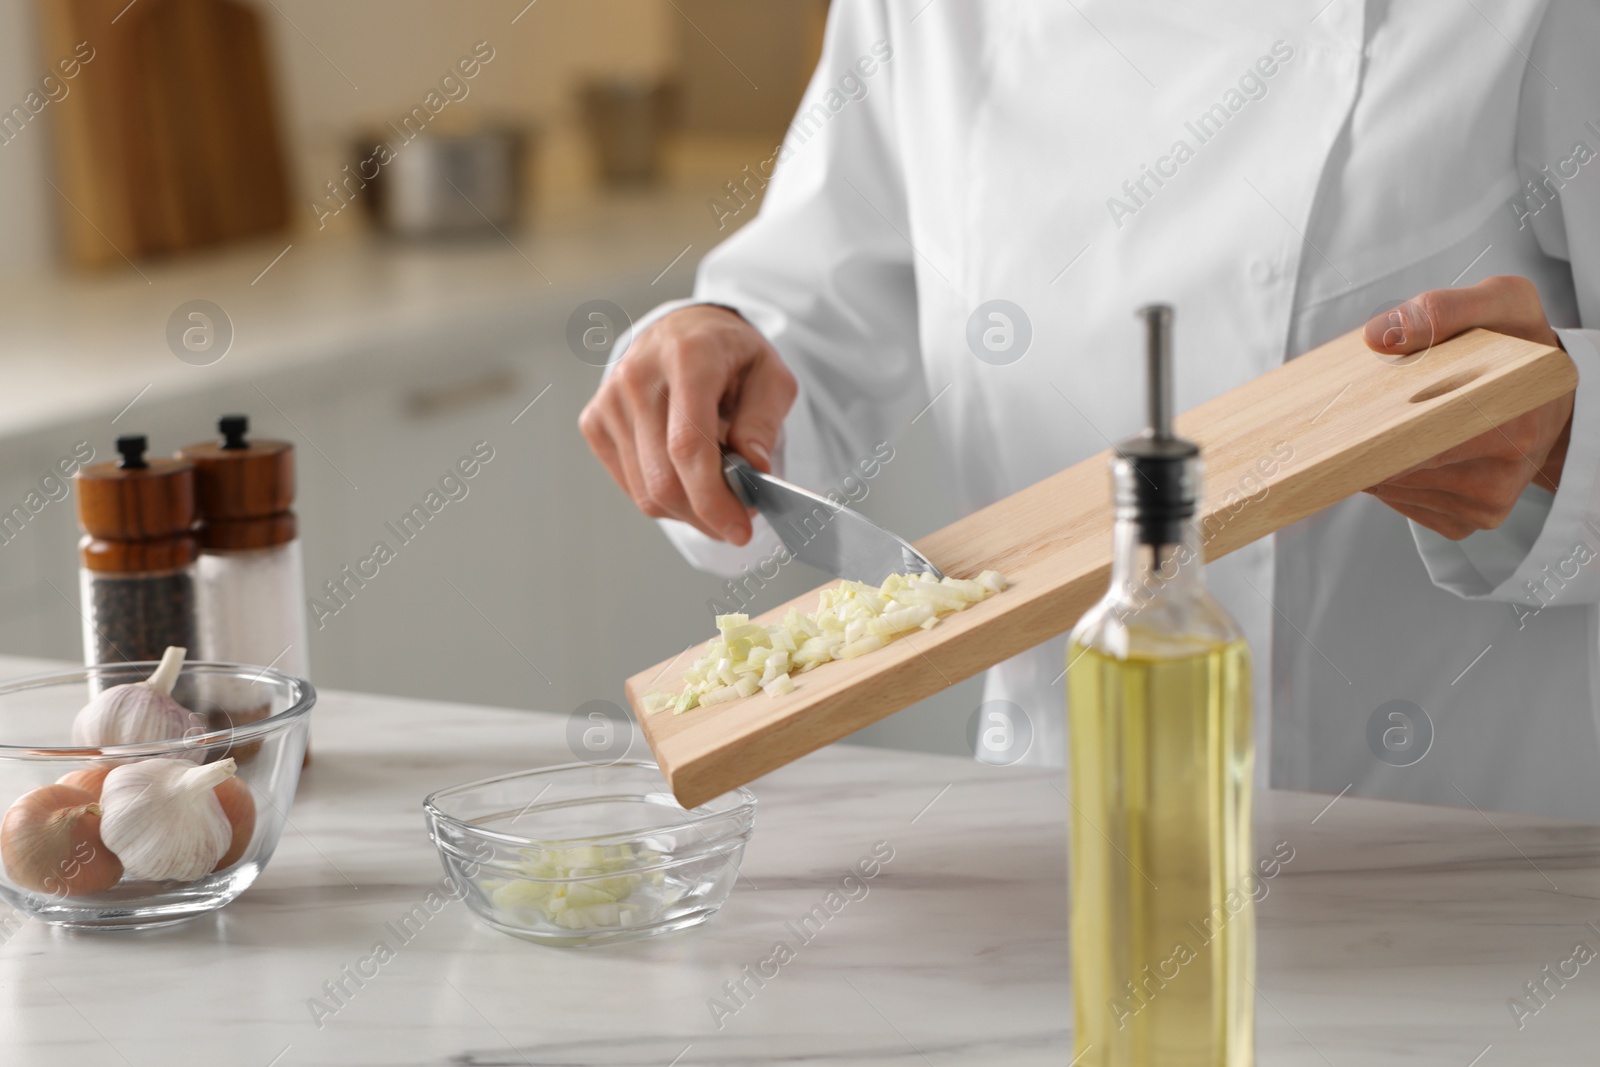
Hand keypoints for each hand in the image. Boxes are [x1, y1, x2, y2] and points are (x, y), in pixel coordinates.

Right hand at [579, 305, 796, 544]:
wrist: (686, 330)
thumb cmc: (732, 356)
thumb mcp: (771, 376)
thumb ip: (763, 423)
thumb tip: (751, 470)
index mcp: (688, 357)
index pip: (688, 445)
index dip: (713, 498)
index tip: (740, 528)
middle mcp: (639, 375)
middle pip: (664, 478)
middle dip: (705, 515)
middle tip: (737, 520)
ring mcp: (610, 399)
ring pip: (645, 491)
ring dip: (687, 511)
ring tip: (716, 495)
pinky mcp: (594, 420)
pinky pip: (630, 484)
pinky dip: (662, 497)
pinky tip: (686, 478)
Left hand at [1362, 275, 1572, 539]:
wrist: (1546, 395)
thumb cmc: (1519, 344)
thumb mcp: (1501, 303)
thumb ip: (1443, 310)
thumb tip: (1377, 338)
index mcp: (1515, 422)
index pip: (1420, 436)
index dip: (1374, 427)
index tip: (1342, 415)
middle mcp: (1503, 474)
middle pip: (1397, 467)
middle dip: (1363, 440)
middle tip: (1342, 412)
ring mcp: (1484, 506)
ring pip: (1391, 487)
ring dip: (1371, 456)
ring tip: (1378, 423)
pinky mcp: (1465, 523)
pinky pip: (1401, 503)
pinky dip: (1386, 476)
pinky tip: (1398, 448)